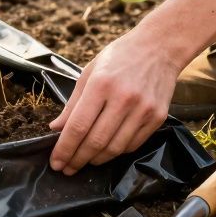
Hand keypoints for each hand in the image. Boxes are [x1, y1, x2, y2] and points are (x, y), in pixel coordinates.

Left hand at [49, 29, 185, 174]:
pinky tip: (105, 151)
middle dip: (77, 160)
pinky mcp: (157, 117)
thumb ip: (72, 104)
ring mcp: (143, 109)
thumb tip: (56, 129)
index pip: (78, 126)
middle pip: (96, 141)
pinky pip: (133, 145)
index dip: (64, 149)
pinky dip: (116, 153)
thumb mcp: (90, 72)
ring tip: (84, 162)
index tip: (56, 162)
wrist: (159, 48)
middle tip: (66, 169)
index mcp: (101, 84)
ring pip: (115, 148)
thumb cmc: (119, 57)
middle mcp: (123, 98)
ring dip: (96, 160)